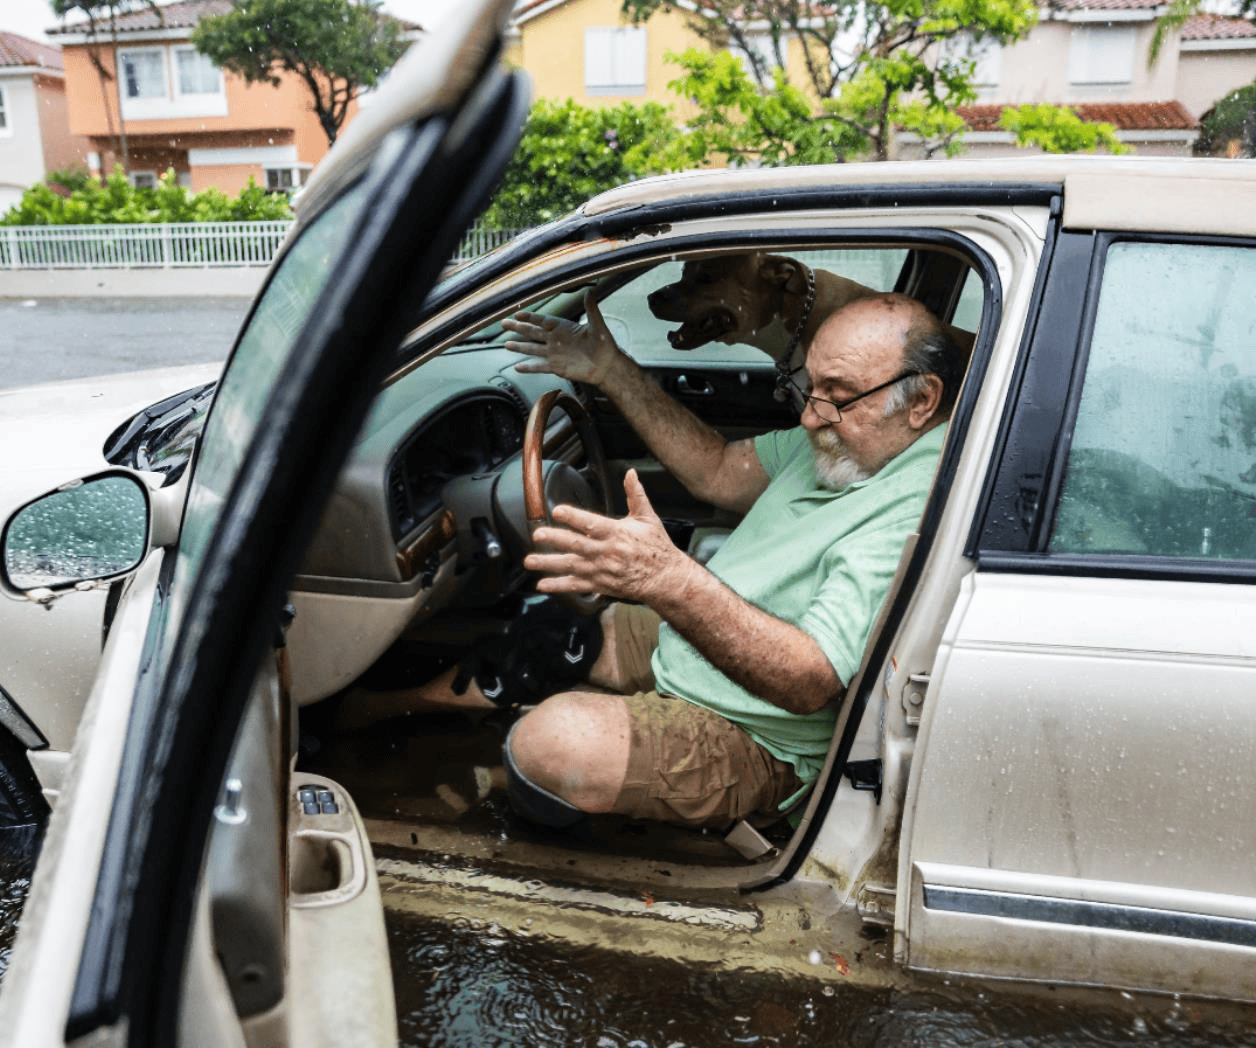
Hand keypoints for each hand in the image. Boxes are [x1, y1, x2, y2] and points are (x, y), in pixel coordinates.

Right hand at [503, 293, 622, 386]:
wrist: (607, 365)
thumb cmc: (604, 344)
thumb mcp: (597, 325)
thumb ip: (591, 309)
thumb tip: (590, 292)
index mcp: (563, 328)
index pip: (542, 320)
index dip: (530, 317)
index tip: (518, 313)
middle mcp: (555, 340)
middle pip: (532, 332)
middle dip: (518, 327)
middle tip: (503, 323)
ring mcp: (554, 354)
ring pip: (532, 349)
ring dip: (519, 347)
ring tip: (507, 344)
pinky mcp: (556, 368)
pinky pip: (539, 367)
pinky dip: (529, 367)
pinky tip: (517, 367)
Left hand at [524, 469, 693, 604]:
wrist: (665, 578)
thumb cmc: (657, 548)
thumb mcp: (648, 518)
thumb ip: (635, 495)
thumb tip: (629, 473)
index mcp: (617, 533)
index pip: (592, 523)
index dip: (574, 517)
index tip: (557, 510)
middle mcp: (607, 553)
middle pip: (577, 545)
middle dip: (555, 539)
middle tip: (537, 534)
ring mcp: (602, 570)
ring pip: (572, 566)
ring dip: (549, 563)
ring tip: (530, 561)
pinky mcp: (600, 584)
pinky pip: (577, 585)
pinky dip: (559, 585)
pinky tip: (542, 584)